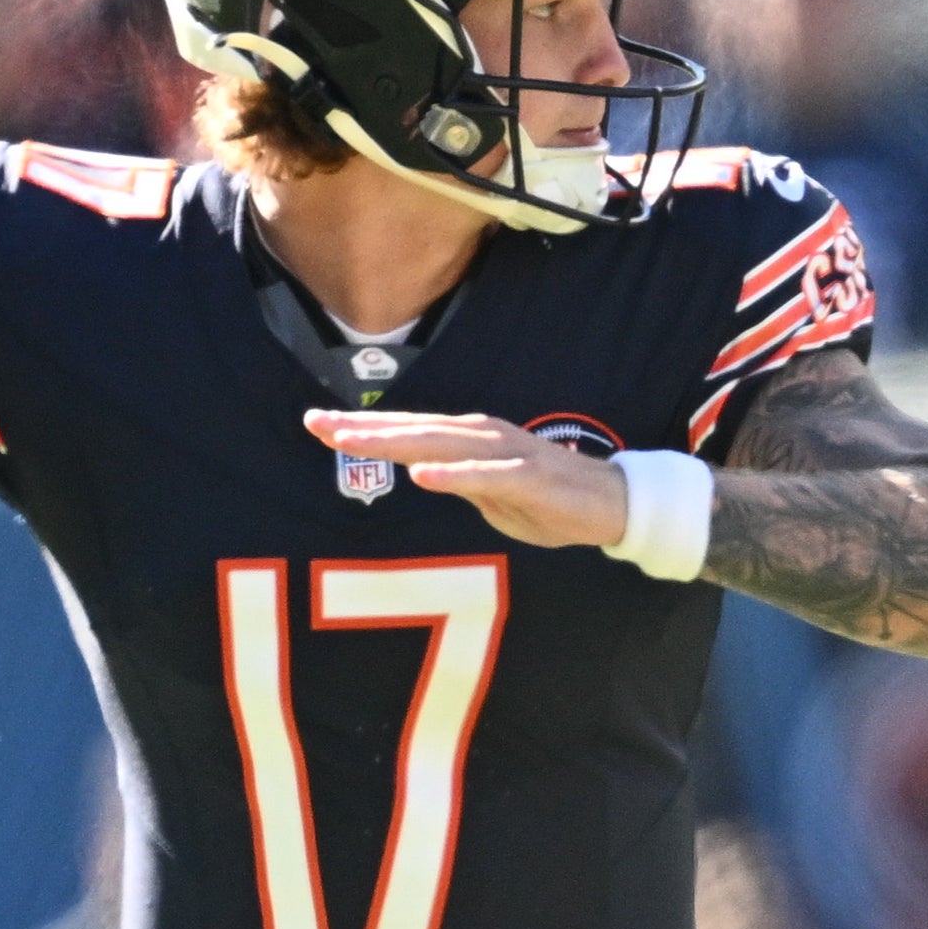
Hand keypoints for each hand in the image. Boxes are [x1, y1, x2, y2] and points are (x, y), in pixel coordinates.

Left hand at [304, 408, 625, 548]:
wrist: (612, 504)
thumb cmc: (549, 500)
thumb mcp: (489, 494)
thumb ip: (455, 481)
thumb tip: (422, 473)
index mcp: (469, 440)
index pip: (407, 431)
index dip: (362, 427)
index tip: (317, 424)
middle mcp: (482, 436)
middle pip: (412, 430)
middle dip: (362, 428)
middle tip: (315, 424)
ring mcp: (505, 454)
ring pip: (439, 444)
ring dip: (394, 442)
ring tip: (352, 442)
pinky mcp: (529, 477)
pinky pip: (486, 476)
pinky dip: (453, 474)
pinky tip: (422, 476)